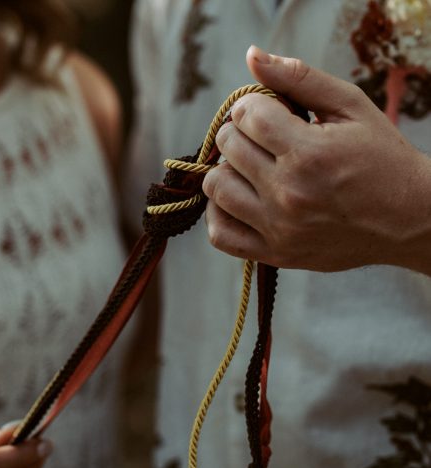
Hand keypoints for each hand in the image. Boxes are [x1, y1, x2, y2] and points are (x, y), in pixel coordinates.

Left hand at [202, 45, 430, 272]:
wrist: (408, 219)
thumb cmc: (381, 160)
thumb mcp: (351, 107)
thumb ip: (299, 78)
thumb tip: (252, 56)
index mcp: (309, 153)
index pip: (247, 115)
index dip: (252, 105)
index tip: (267, 112)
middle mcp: (289, 193)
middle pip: (228, 147)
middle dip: (240, 132)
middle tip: (262, 138)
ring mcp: (279, 228)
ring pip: (217, 188)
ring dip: (227, 169)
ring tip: (251, 167)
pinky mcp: (276, 254)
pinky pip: (221, 235)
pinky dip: (219, 213)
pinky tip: (238, 199)